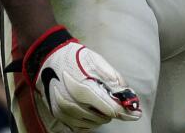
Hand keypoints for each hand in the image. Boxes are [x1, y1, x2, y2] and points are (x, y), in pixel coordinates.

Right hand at [23, 27, 140, 132]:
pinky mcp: (59, 115)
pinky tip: (90, 107)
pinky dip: (90, 119)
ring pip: (94, 123)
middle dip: (111, 108)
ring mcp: (64, 112)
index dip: (126, 111)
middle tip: (109, 95)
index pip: (111, 109)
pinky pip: (81, 126)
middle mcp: (72, 104)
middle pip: (104, 117)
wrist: (48, 58)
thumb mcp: (98, 63)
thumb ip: (115, 81)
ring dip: (101, 114)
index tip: (136, 114)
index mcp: (84, 89)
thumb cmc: (75, 58)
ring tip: (98, 98)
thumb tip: (130, 97)